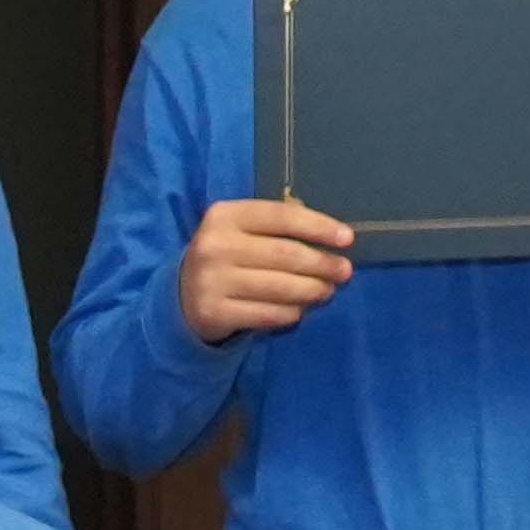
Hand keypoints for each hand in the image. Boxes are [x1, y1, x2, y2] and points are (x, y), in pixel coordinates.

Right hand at [177, 197, 353, 342]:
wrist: (182, 295)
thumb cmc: (227, 255)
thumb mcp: (242, 231)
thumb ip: (277, 228)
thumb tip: (333, 241)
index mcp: (224, 216)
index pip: (282, 217)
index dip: (319, 227)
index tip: (347, 239)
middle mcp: (214, 245)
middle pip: (284, 254)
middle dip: (322, 264)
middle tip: (344, 272)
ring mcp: (210, 280)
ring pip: (279, 287)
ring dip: (311, 290)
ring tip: (326, 291)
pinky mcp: (213, 312)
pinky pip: (266, 314)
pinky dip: (289, 313)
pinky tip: (299, 310)